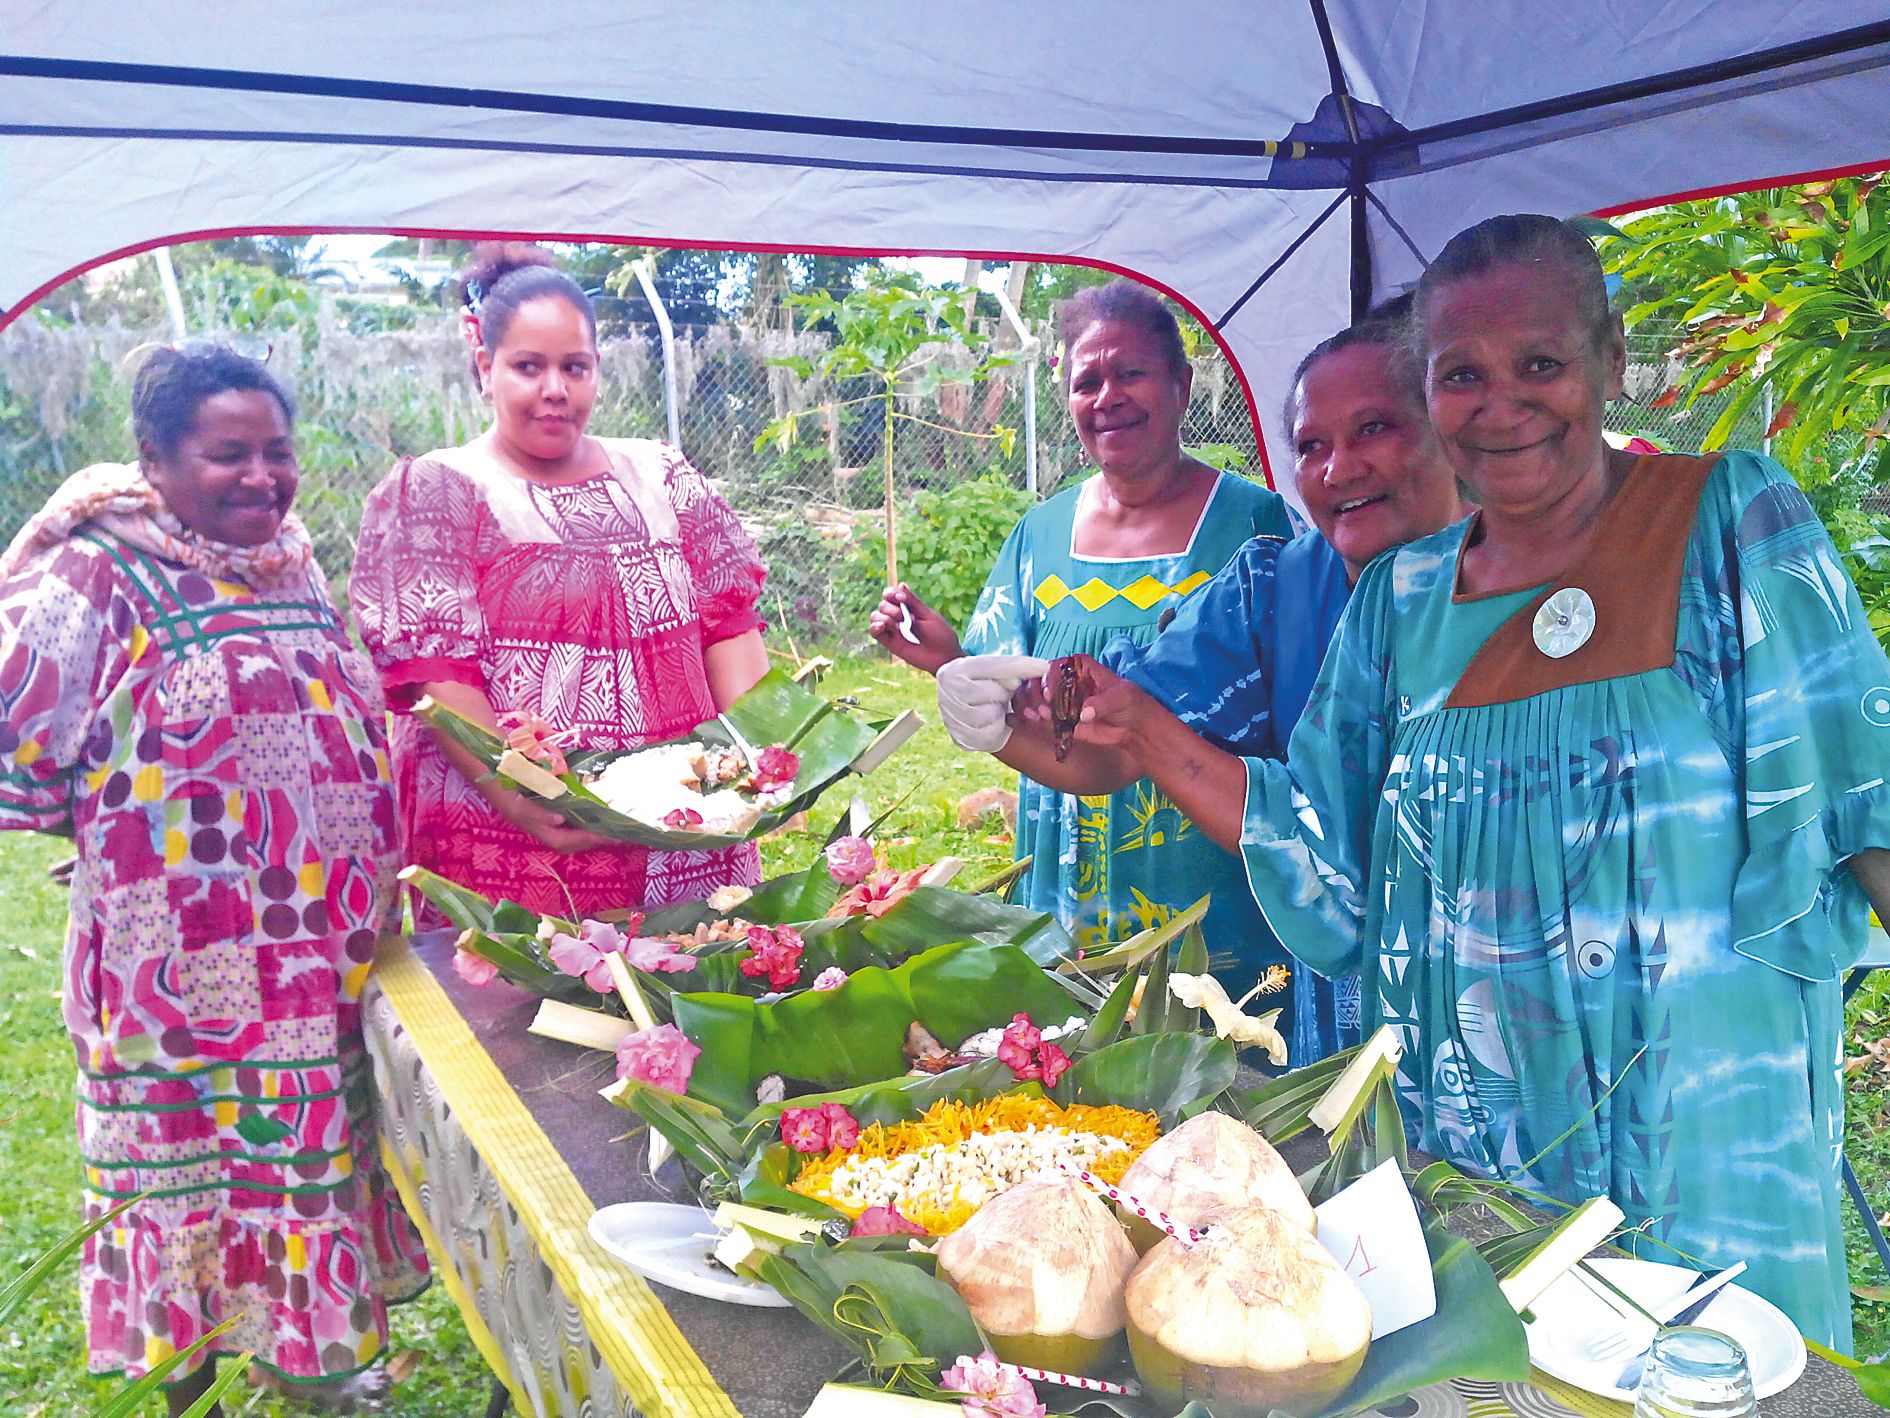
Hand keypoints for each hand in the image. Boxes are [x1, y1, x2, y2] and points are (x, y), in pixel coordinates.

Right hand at [495, 791, 614, 854]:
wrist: (498, 781)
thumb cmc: (509, 795)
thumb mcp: (519, 806)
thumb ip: (537, 814)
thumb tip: (558, 820)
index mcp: (545, 833)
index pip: (574, 840)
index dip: (593, 839)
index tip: (613, 836)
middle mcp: (552, 833)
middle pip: (581, 841)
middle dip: (602, 840)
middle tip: (626, 835)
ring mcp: (555, 825)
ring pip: (581, 834)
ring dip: (599, 833)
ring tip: (620, 829)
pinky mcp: (558, 816)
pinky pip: (579, 823)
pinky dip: (593, 821)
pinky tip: (604, 816)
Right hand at [869, 584, 962, 674]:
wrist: (943, 657)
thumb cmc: (940, 635)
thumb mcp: (927, 615)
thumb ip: (913, 602)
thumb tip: (901, 584)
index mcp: (909, 608)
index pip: (891, 595)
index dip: (891, 593)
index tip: (901, 599)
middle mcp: (898, 617)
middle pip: (883, 605)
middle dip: (892, 609)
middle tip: (905, 618)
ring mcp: (893, 630)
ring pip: (876, 616)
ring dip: (885, 617)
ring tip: (898, 626)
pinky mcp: (889, 643)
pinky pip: (874, 632)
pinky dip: (875, 627)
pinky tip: (883, 626)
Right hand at [937, 654, 1050, 751]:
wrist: (962, 709)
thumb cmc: (983, 685)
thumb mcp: (992, 671)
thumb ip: (1012, 668)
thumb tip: (1043, 669)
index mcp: (956, 669)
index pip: (993, 666)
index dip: (1020, 666)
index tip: (1044, 667)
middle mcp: (949, 691)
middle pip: (995, 691)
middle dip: (1005, 692)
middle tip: (1002, 693)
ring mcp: (951, 716)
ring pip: (992, 713)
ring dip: (1000, 711)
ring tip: (994, 707)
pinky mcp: (961, 738)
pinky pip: (991, 733)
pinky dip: (998, 727)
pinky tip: (993, 721)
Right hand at [1038, 654, 1153, 757]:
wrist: (1136, 727)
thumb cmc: (1130, 703)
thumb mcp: (1121, 697)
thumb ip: (1102, 703)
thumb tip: (1084, 713)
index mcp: (1083, 668)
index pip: (1060, 665)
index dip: (1051, 674)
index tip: (1051, 689)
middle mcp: (1070, 682)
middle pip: (1044, 679)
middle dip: (1039, 689)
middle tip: (1046, 702)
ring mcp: (1065, 701)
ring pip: (1040, 696)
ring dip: (1034, 703)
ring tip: (1039, 714)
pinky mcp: (1064, 719)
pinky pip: (1046, 716)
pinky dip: (1037, 716)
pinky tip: (1033, 718)